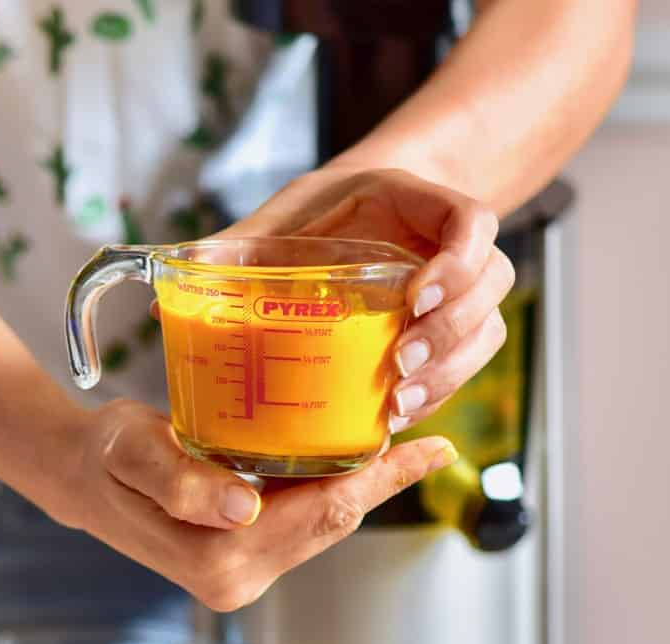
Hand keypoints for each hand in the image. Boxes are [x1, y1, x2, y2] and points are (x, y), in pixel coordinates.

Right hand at [50, 399, 456, 611]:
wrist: (82, 479)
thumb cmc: (106, 455)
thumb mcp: (133, 453)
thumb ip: (179, 480)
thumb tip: (244, 507)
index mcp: (218, 557)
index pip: (322, 512)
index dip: (382, 479)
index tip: (433, 449)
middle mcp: (237, 579)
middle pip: (333, 523)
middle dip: (383, 481)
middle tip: (428, 437)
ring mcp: (242, 577)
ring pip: (323, 527)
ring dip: (361, 488)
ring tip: (400, 445)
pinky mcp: (243, 564)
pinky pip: (303, 527)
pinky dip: (330, 493)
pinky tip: (347, 461)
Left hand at [223, 167, 513, 432]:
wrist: (339, 222)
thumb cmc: (311, 218)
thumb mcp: (275, 221)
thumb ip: (236, 248)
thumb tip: (177, 284)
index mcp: (414, 201)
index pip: (473, 220)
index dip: (460, 260)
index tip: (418, 294)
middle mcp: (445, 244)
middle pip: (492, 282)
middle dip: (453, 329)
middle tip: (401, 362)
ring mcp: (455, 289)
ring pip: (488, 327)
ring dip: (452, 370)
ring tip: (399, 403)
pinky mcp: (447, 330)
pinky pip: (468, 362)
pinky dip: (439, 391)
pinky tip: (397, 415)